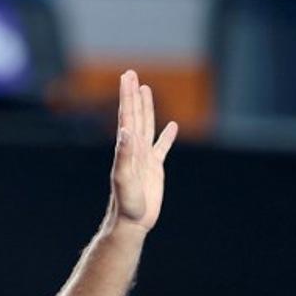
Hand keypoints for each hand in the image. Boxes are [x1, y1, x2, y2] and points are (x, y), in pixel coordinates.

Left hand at [108, 70, 177, 232]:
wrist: (131, 221)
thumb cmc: (125, 203)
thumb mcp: (124, 178)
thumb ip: (124, 154)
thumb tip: (125, 130)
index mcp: (127, 147)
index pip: (127, 115)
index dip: (127, 95)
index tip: (126, 77)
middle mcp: (134, 148)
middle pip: (135, 115)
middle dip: (133, 94)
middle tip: (131, 74)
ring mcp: (144, 157)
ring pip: (147, 126)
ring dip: (147, 107)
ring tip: (146, 90)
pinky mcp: (154, 168)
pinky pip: (162, 147)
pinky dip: (167, 136)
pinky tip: (171, 126)